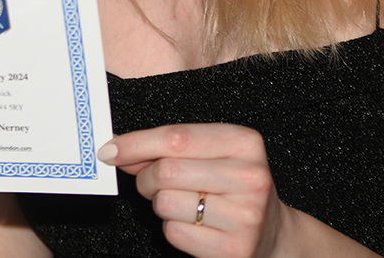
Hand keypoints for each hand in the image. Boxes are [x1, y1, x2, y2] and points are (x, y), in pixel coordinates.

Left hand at [101, 123, 285, 257]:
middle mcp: (250, 177)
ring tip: (184, 203)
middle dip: (146, 177)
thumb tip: (119, 149)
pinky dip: (173, 228)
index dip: (136, 143)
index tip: (109, 149)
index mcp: (244, 143)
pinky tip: (195, 225)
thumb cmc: (234, 187)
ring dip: (160, 204)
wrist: (273, 235)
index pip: (176, 137)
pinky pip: (174, 233)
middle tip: (152, 181)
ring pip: (165, 203)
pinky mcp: (233, 249)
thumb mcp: (214, 154)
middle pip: (166, 171)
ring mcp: (244, 216)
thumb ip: (169, 147)